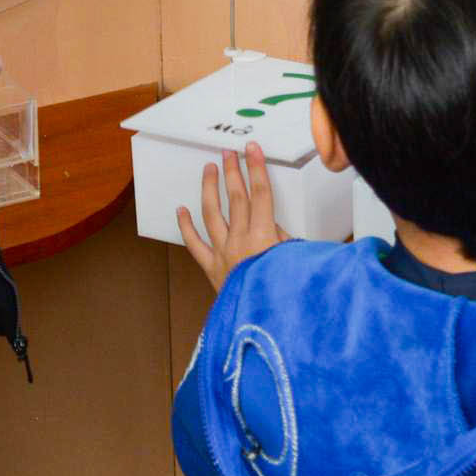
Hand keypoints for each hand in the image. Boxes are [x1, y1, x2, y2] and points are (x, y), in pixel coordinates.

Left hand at [177, 149, 287, 292]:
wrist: (263, 326)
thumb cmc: (285, 292)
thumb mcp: (295, 260)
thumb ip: (282, 240)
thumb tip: (270, 227)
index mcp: (263, 236)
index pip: (260, 194)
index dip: (256, 169)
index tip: (252, 150)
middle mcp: (240, 240)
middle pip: (236, 198)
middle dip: (233, 172)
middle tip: (229, 153)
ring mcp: (223, 254)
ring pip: (212, 214)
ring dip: (210, 189)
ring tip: (208, 169)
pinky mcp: (212, 269)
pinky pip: (195, 245)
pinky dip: (186, 227)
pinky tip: (181, 211)